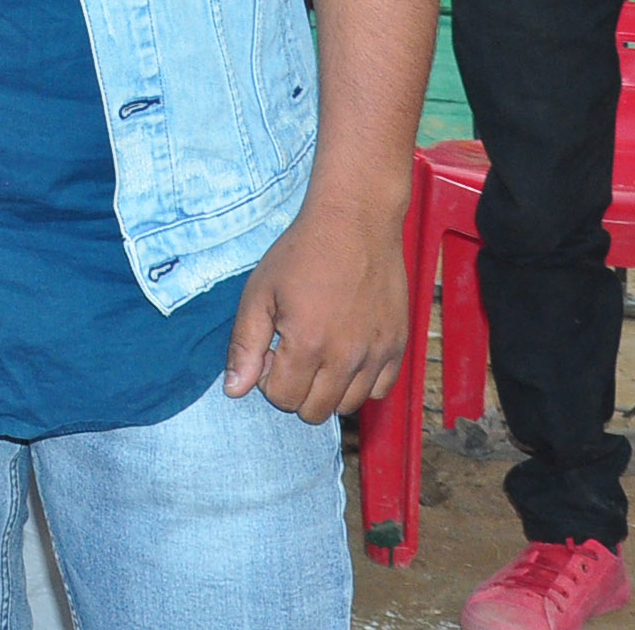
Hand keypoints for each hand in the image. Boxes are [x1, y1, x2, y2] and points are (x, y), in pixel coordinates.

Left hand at [223, 194, 407, 420]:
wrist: (355, 224)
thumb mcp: (259, 293)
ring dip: (328, 390)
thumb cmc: (301, 254)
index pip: (283, 399)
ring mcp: (377, 354)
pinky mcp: (399, 346)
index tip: (271, 352)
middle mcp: (347, 357)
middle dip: (296, 391)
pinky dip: (362, 383)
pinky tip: (346, 354)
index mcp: (307, 344)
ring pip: (349, 405)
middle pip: (316, 411)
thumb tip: (235, 391)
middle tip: (292, 355)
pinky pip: (381, 390)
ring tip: (319, 354)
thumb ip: (245, 346)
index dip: (268, 381)